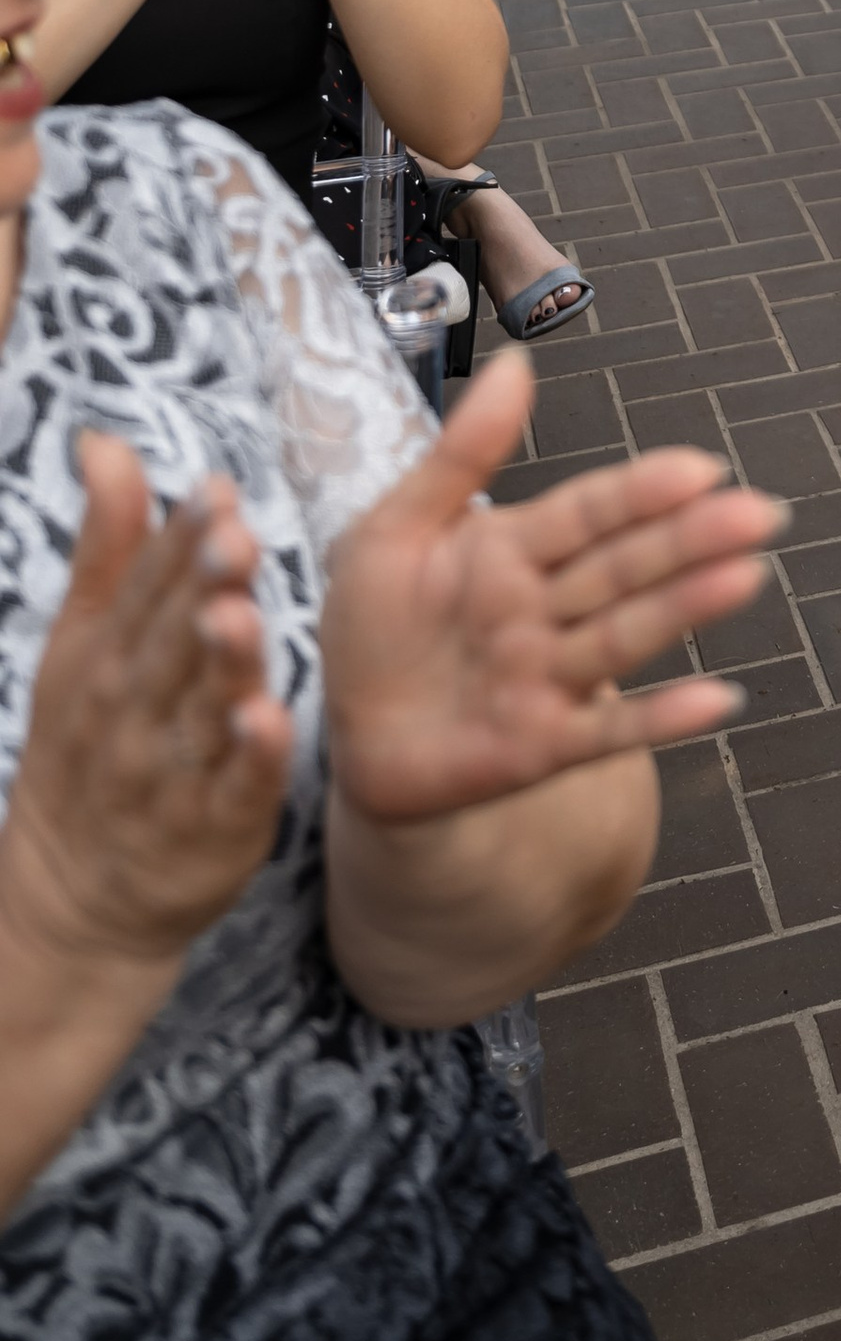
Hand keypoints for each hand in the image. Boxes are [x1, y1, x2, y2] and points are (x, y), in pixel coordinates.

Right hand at [0, 437, 291, 975]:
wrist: (73, 898)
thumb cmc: (88, 748)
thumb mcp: (81, 645)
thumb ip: (111, 546)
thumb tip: (105, 442)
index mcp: (108, 658)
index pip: (145, 587)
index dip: (177, 540)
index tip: (213, 492)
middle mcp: (134, 710)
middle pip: (172, 641)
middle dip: (201, 587)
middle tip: (231, 536)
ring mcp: (170, 772)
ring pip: (200, 711)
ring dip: (222, 663)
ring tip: (241, 615)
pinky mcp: (212, 829)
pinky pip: (233, 791)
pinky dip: (249, 760)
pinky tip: (268, 721)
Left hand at [323, 352, 782, 825]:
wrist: (348, 738)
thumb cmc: (371, 624)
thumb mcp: (394, 528)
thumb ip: (461, 453)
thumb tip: (518, 358)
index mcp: (515, 548)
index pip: (591, 511)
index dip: (642, 491)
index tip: (703, 468)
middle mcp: (545, 607)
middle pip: (625, 566)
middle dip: (693, 539)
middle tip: (762, 513)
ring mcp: (550, 676)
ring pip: (626, 634)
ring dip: (688, 608)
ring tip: (747, 576)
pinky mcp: (544, 744)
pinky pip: (609, 730)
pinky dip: (663, 717)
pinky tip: (720, 700)